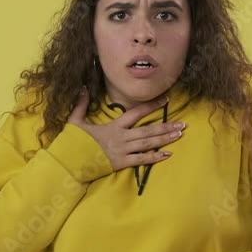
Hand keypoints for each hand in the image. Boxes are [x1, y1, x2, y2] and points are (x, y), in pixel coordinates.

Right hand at [67, 88, 185, 171]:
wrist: (69, 161)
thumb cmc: (73, 142)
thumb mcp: (75, 120)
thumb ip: (82, 104)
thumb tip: (83, 88)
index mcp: (114, 126)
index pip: (136, 112)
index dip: (152, 105)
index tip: (166, 99)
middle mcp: (122, 137)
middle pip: (148, 130)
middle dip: (166, 126)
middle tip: (183, 124)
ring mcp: (123, 151)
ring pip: (148, 144)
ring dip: (165, 139)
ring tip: (179, 135)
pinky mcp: (122, 163)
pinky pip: (142, 160)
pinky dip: (155, 157)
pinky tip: (168, 154)